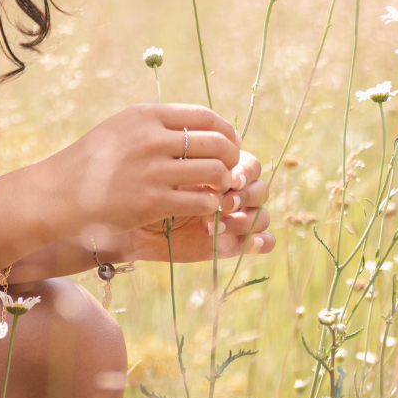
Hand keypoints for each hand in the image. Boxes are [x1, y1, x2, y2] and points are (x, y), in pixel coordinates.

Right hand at [8, 104, 245, 256]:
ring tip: (219, 189)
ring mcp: (153, 170)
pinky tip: (204, 206)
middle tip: (231, 170)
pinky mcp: (152, 201)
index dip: (226, 132)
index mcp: (145, 115)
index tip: (230, 144)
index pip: (206, 117)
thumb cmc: (91, 163)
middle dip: (232, 158)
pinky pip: (201, 200)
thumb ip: (155, 125)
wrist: (59, 194)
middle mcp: (151, 138)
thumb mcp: (120, 129)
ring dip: (224, 183)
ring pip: (215, 172)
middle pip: (216, 143)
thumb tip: (200, 127)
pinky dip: (210, 205)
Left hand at [120, 150, 272, 265]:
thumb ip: (186, 160)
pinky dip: (260, 242)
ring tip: (219, 227)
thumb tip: (210, 154)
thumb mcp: (160, 172)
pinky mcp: (235, 242)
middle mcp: (231, 191)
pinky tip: (245, 243)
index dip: (245, 171)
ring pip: (262, 215)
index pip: (249, 164)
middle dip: (245, 196)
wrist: (132, 226)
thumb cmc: (141, 191)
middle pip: (260, 188)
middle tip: (224, 203)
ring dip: (247, 220)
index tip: (230, 178)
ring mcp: (234, 217)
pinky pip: (265, 241)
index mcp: (220, 168)